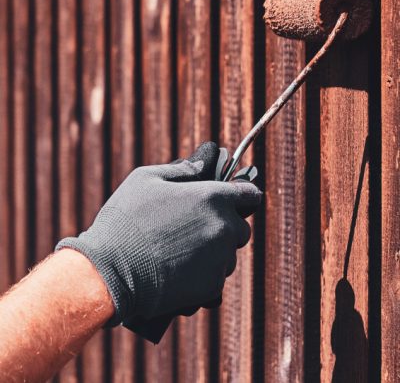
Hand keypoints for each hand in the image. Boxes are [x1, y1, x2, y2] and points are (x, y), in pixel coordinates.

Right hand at [55, 142, 261, 327]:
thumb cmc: (125, 220)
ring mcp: (220, 260)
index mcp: (212, 197)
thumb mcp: (146, 179)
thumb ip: (183, 168)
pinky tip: (176, 272)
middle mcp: (223, 228)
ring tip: (178, 253)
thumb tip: (206, 159)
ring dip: (212, 254)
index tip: (231, 199)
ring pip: (227, 256)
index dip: (241, 195)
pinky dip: (201, 278)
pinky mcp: (210, 288)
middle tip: (192, 228)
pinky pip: (215, 280)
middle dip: (224, 227)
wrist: (110, 273)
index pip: (250, 194)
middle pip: (240, 228)